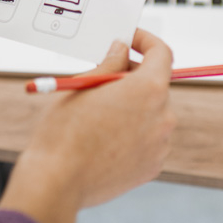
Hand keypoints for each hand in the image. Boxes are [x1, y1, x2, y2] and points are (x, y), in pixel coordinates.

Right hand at [0, 29, 175, 222]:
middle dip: (133, 76)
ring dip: (132, 106)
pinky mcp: (152, 167)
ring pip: (151, 113)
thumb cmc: (66, 130)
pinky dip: (132, 131)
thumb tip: (121, 50)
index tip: (130, 40)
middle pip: (156, 84)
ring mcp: (160, 145)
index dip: (146, 41)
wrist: (58, 182)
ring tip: (98, 112)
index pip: (162, 53)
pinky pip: (147, 138)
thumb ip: (110, 62)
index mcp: (148, 90)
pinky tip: (104, 137)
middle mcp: (163, 116)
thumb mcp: (84, 84)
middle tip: (104, 75)